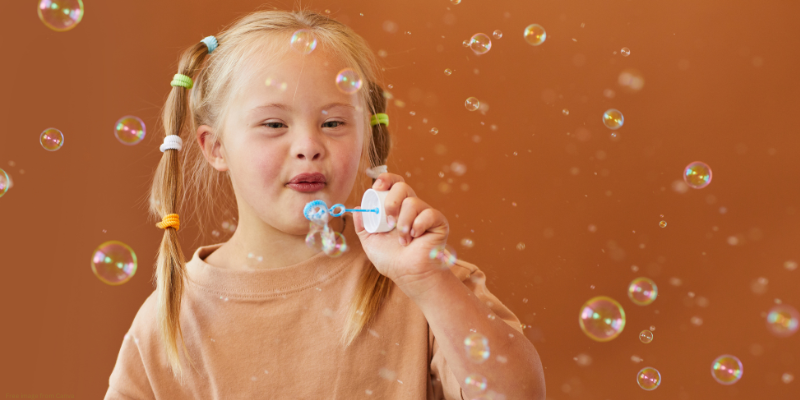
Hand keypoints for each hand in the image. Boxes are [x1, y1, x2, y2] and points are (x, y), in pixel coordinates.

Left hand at [352, 172, 451, 295]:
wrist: (409, 275)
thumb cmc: (391, 261)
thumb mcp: (370, 242)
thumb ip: (362, 226)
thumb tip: (357, 208)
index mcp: (396, 208)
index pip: (393, 183)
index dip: (386, 179)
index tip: (377, 187)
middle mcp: (411, 207)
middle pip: (403, 186)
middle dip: (392, 202)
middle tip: (389, 222)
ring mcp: (425, 214)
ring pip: (413, 202)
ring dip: (403, 223)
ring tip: (403, 239)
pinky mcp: (438, 222)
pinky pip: (429, 213)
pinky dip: (418, 226)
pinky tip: (415, 238)